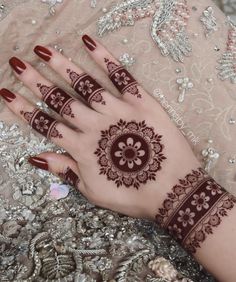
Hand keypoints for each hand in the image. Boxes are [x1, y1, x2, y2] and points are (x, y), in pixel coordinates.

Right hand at [0, 35, 199, 219]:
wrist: (173, 189)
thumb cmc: (133, 194)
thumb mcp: (94, 191)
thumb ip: (66, 171)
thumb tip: (35, 158)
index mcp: (82, 148)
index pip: (46, 125)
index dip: (25, 110)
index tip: (7, 95)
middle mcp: (95, 125)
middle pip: (60, 100)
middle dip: (36, 82)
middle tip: (18, 64)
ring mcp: (118, 110)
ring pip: (84, 85)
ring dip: (62, 66)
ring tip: (43, 51)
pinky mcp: (140, 101)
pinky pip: (121, 76)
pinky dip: (105, 58)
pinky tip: (89, 42)